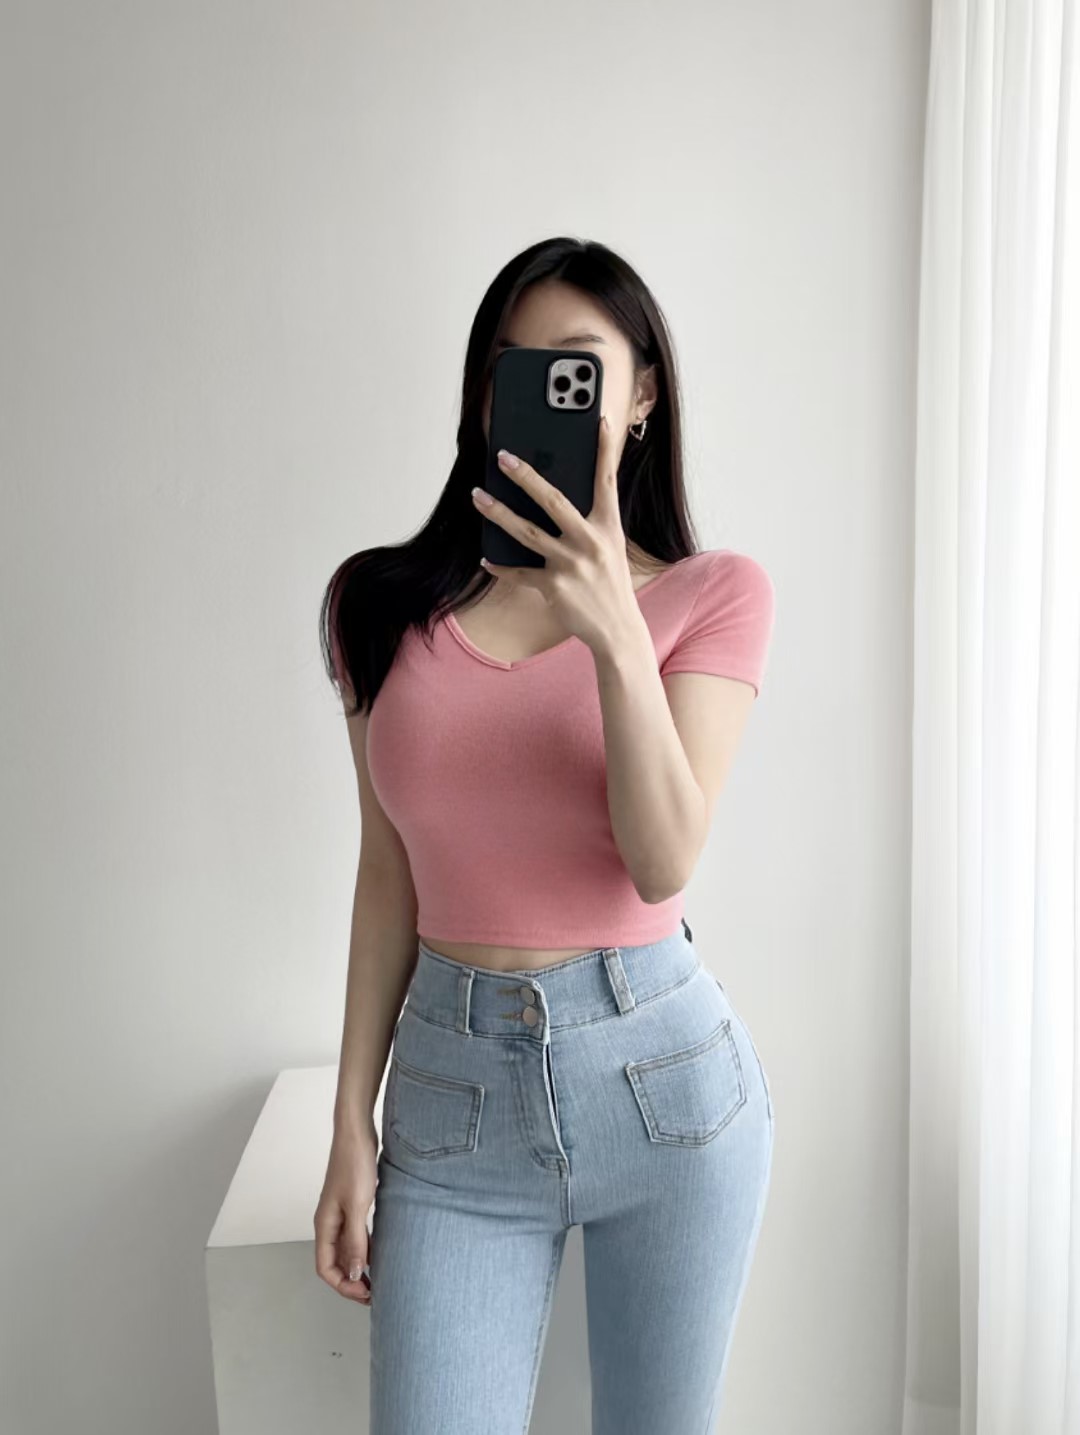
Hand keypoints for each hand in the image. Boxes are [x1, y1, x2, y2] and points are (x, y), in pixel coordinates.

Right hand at [313, 1120, 378, 1305]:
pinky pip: (355, 1235)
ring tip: (378, 1280)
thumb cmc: (354, 1163)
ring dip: (359, 1267)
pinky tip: (379, 1254)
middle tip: (374, 1294)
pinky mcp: (352, 1204)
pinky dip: (365, 1249)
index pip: (325, 1268)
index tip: (366, 1292)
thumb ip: (355, 1241)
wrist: (356, 1132)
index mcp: (324, 1225)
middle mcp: (329, 1222)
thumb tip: (356, 1273)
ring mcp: (340, 1213)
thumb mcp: (357, 1205)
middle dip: (351, 1281)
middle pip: (335, 1263)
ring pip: (346, 1250)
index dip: (343, 1285)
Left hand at [471, 415, 643, 657]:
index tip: (599, 420)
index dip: (604, 449)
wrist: (617, 630)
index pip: (607, 480)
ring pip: (526, 532)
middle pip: (553, 500)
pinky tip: (486, 558)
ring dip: (498, 513)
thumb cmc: (610, 584)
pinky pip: (519, 572)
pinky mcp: (554, 587)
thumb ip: (589, 524)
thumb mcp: (610, 548)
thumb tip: (553, 500)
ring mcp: (571, 565)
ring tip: (478, 497)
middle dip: (526, 476)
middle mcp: (590, 542)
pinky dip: (500, 565)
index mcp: (608, 527)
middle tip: (503, 457)